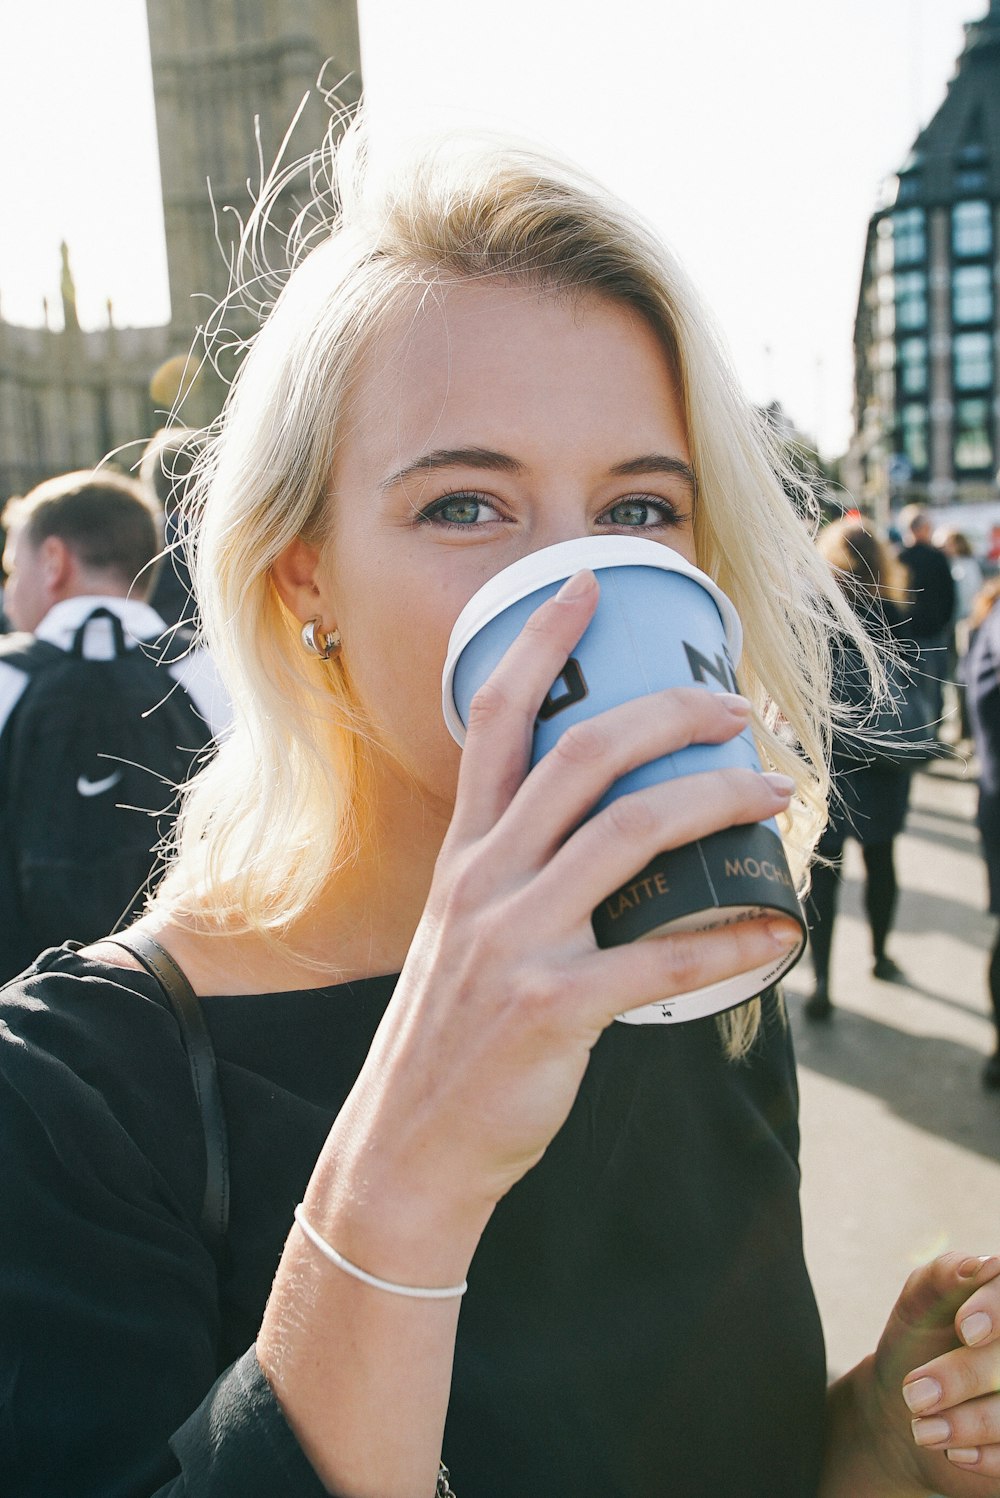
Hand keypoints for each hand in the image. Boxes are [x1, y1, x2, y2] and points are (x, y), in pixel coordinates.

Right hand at [316, 569, 799, 1278]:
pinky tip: (776, 929)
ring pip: (631, 834)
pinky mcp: (552, 1006)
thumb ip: (517, 880)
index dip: (541, 643)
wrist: (407, 1145)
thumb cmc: (448, 1036)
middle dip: (668, 712)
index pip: (496, 721)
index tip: (587, 585)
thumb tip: (602, 843)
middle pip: (582, 756)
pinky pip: (661, 957)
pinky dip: (731, 939)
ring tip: (773, 789)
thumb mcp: (463, 935)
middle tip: (732, 704)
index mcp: (465, 854)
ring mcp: (515, 940)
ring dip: (716, 801)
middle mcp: (485, 881)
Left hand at [868, 1252, 999, 1493]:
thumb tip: (985, 1266)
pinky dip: (988, 1456)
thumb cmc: (919, 1342)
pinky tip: (954, 1452)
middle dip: (965, 1377)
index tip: (964, 1329)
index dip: (997, 1310)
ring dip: (969, 1424)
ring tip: (921, 1428)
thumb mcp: (919, 1302)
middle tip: (914, 1394)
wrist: (904, 1409)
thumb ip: (945, 1275)